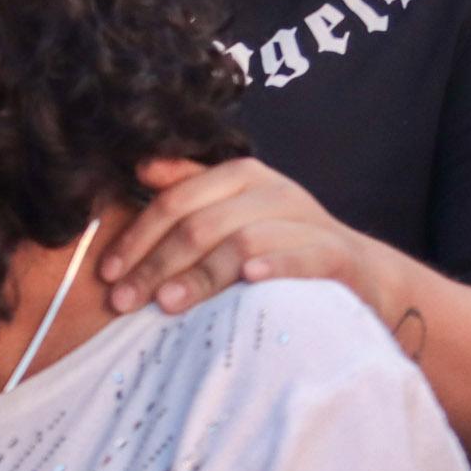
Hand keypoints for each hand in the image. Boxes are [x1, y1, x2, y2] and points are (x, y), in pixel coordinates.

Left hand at [96, 157, 396, 321]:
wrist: (362, 272)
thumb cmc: (282, 242)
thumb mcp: (235, 209)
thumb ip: (190, 187)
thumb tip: (140, 166)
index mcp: (240, 175)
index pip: (175, 201)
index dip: (137, 237)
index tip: (108, 274)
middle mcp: (272, 190)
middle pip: (200, 225)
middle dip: (156, 264)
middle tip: (125, 301)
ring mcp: (306, 220)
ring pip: (241, 241)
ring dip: (200, 274)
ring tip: (167, 304)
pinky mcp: (335, 253)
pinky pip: (299, 257)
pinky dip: (272, 266)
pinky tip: (247, 282)